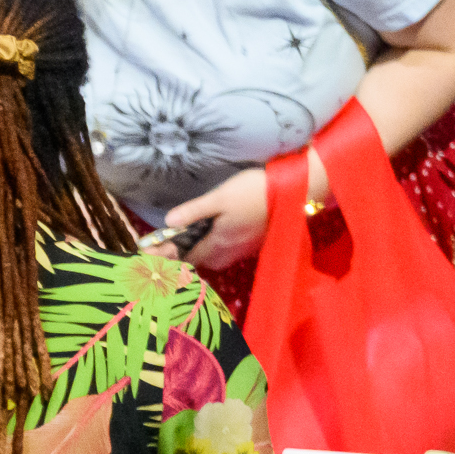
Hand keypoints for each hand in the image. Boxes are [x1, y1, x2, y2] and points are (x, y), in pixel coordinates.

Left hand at [159, 161, 287, 269]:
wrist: (291, 192)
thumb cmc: (252, 192)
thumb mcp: (220, 197)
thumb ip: (193, 211)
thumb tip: (168, 222)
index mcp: (218, 243)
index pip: (190, 258)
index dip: (174, 255)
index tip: (163, 247)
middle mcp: (230, 252)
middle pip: (203, 262)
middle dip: (190, 256)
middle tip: (179, 241)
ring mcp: (245, 250)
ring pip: (218, 259)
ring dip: (206, 253)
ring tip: (197, 237)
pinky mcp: (256, 244)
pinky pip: (232, 253)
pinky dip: (222, 248)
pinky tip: (221, 234)